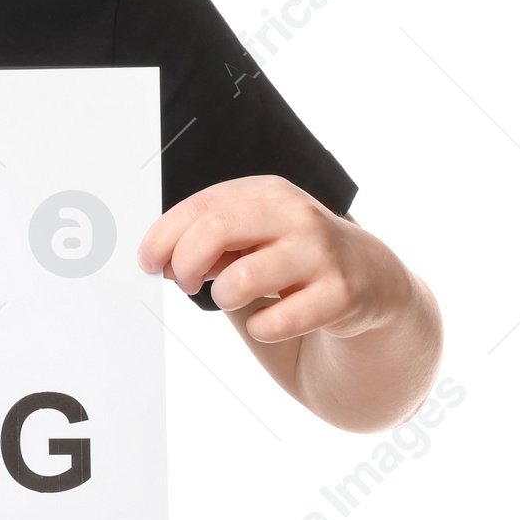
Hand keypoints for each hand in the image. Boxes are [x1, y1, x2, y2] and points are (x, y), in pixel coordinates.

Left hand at [137, 175, 410, 343]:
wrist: (371, 278)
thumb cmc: (294, 255)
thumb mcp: (252, 235)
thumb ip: (207, 239)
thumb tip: (158, 256)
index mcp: (266, 193)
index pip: (200, 206)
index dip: (163, 236)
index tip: (148, 261)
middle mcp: (295, 215)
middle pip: (215, 230)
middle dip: (185, 263)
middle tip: (183, 282)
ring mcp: (320, 253)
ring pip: (241, 278)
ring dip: (222, 295)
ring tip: (230, 297)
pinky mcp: (341, 295)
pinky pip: (277, 320)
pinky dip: (261, 327)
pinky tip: (269, 320)